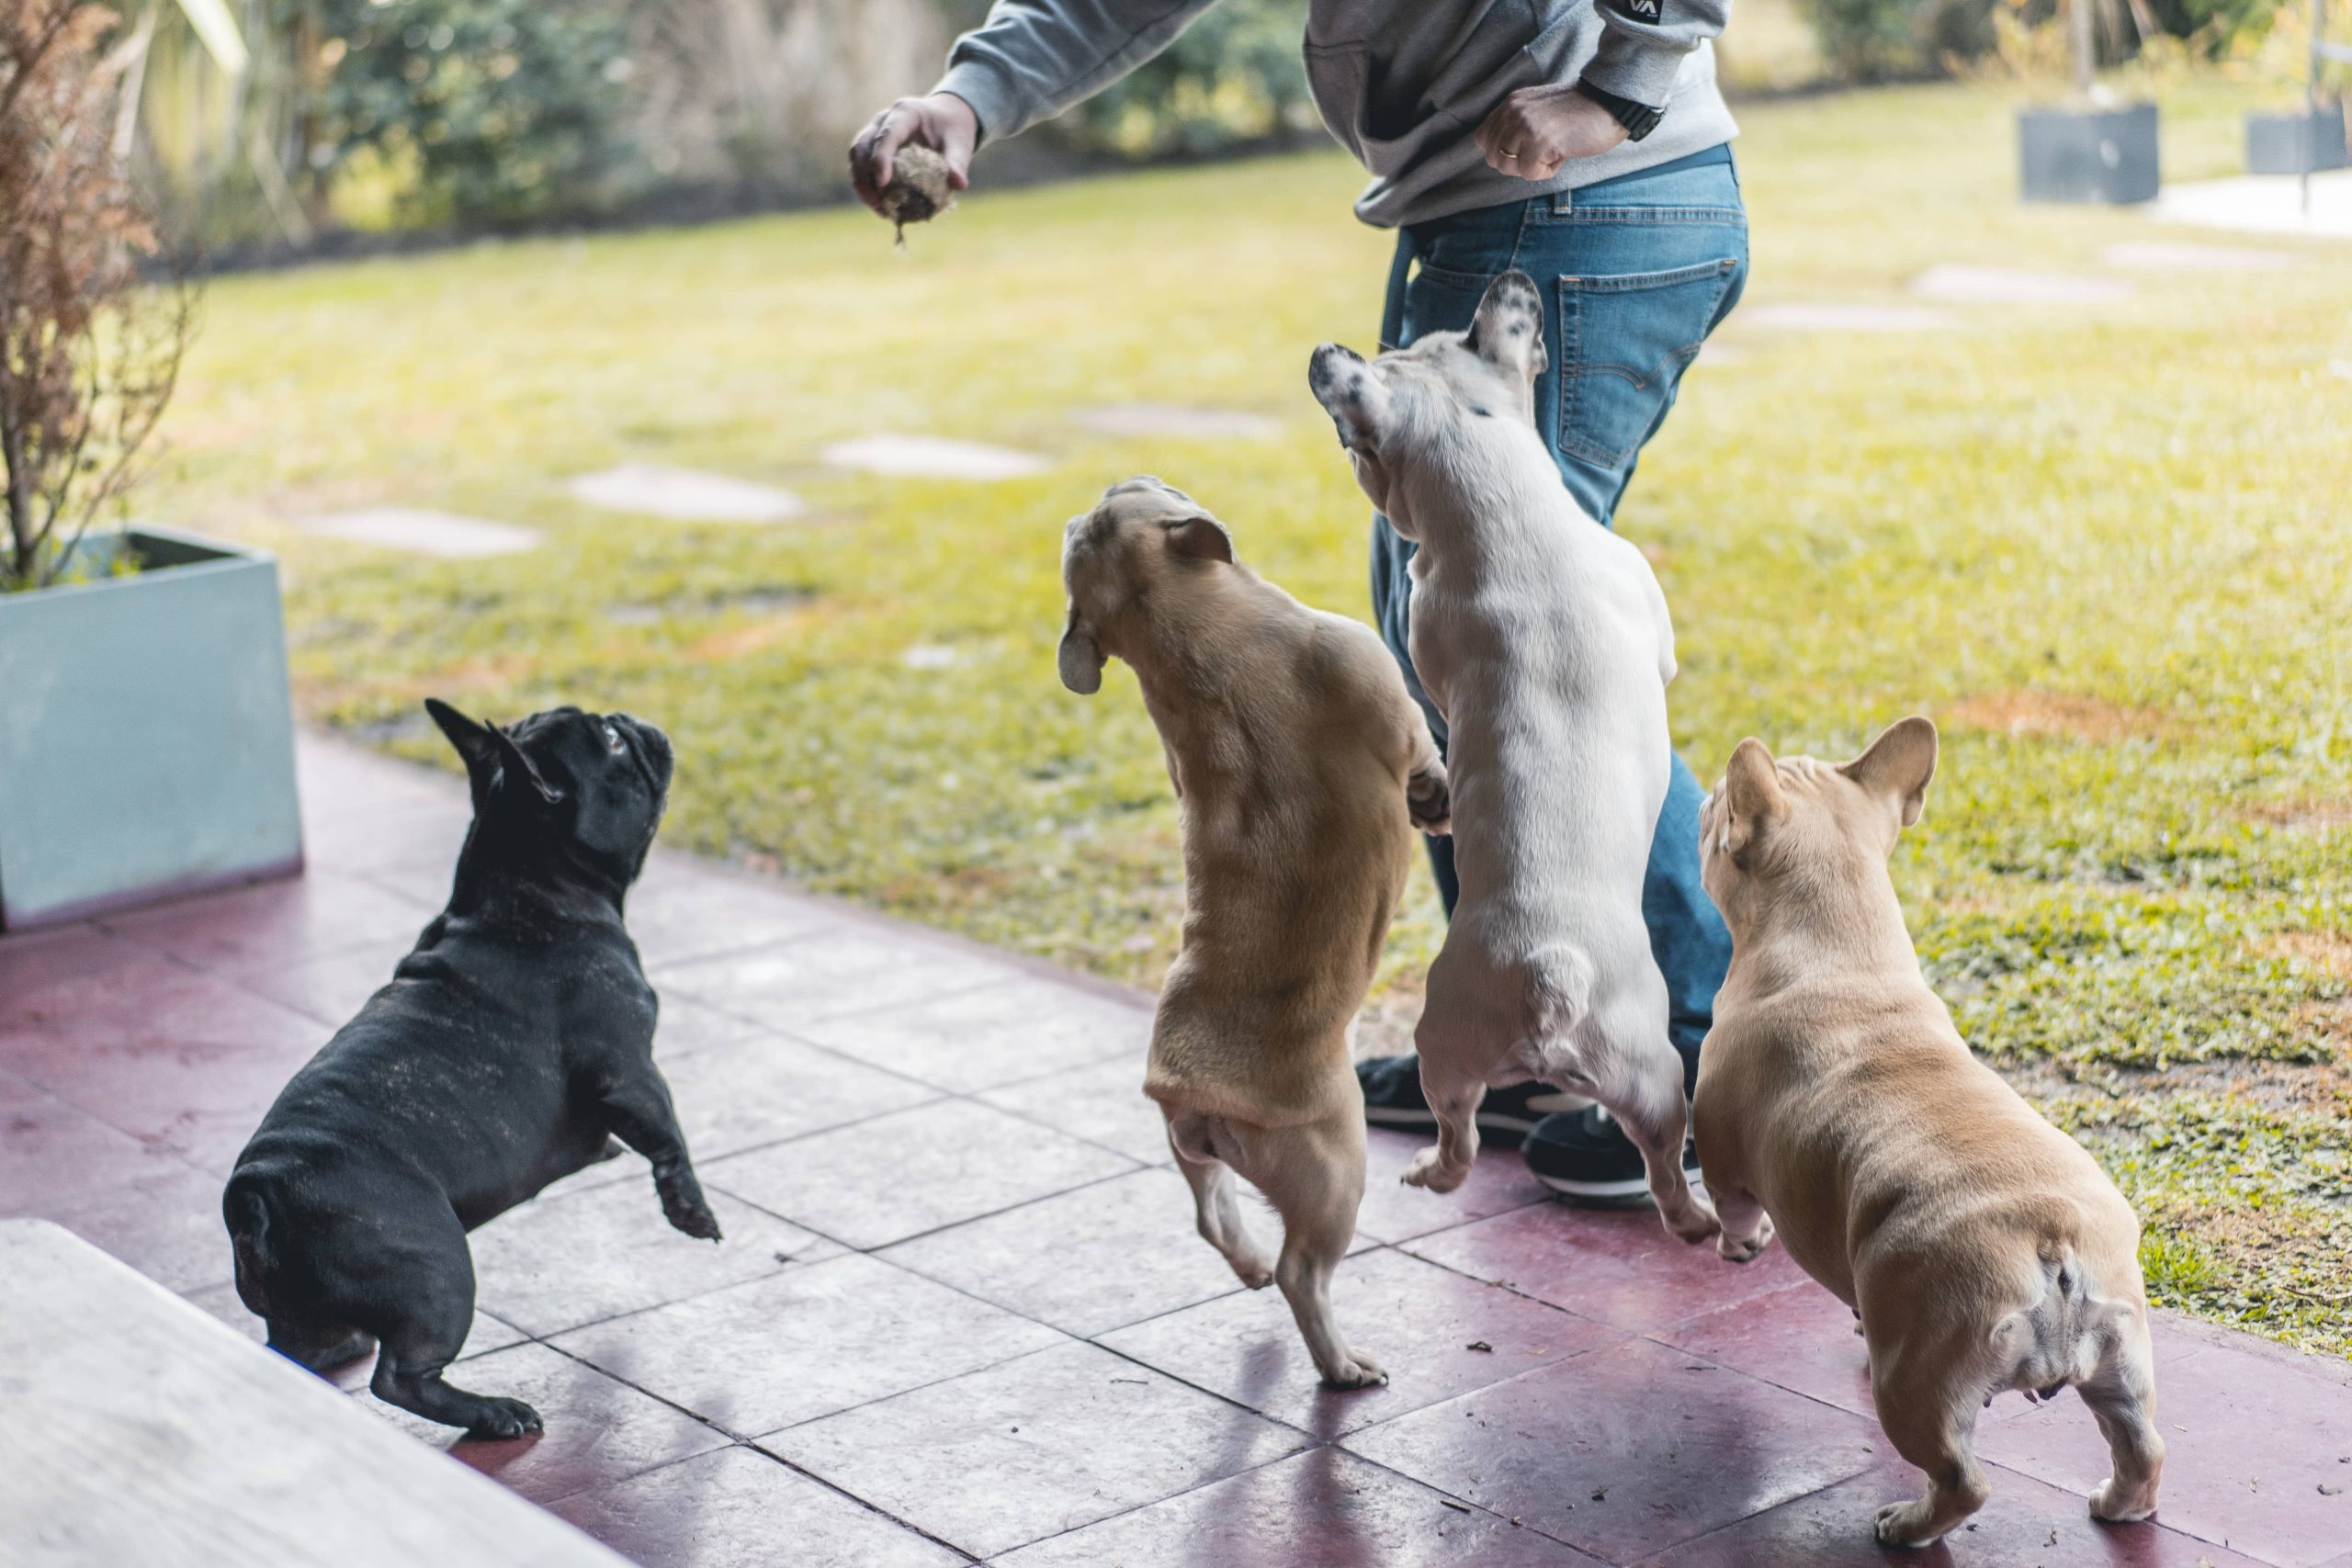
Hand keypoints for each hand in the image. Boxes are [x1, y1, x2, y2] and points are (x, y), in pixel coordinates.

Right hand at [850, 93, 978, 214]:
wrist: (947, 118)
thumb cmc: (953, 129)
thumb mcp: (960, 142)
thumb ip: (958, 162)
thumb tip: (959, 184)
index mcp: (906, 112)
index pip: (887, 134)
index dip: (881, 158)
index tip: (882, 183)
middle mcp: (884, 119)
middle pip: (863, 145)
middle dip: (864, 175)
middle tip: (877, 202)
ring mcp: (875, 132)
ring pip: (857, 155)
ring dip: (861, 183)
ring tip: (877, 208)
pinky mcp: (873, 147)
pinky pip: (862, 166)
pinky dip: (866, 186)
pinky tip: (879, 206)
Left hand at [1475, 85, 1627, 180]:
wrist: (1610, 102)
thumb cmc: (1578, 112)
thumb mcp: (1537, 109)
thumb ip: (1515, 124)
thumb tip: (1498, 154)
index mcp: (1510, 103)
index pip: (1483, 138)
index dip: (1502, 151)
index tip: (1526, 148)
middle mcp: (1513, 112)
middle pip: (1493, 158)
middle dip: (1517, 163)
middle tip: (1543, 150)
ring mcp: (1525, 126)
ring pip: (1508, 168)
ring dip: (1532, 167)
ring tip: (1554, 148)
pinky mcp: (1540, 141)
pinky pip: (1530, 174)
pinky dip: (1548, 171)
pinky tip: (1563, 152)